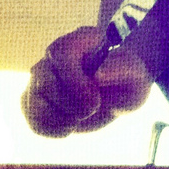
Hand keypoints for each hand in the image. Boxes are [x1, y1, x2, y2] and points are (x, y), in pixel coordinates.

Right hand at [22, 26, 152, 136]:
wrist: (118, 95)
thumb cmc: (128, 82)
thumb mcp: (137, 77)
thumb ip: (123, 70)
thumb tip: (98, 74)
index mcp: (82, 39)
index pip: (61, 52)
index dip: (72, 78)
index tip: (94, 99)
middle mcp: (56, 55)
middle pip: (45, 79)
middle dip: (71, 103)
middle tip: (93, 108)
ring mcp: (42, 77)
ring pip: (34, 99)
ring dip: (61, 117)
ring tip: (82, 116)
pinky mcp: (34, 99)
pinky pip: (32, 117)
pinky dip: (52, 129)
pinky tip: (70, 125)